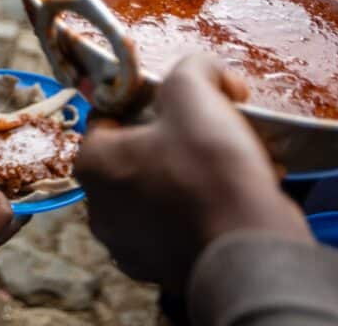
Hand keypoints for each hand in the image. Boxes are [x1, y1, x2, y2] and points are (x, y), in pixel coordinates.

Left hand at [74, 54, 310, 288]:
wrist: (246, 248)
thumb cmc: (209, 168)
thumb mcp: (195, 94)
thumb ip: (191, 68)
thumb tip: (204, 70)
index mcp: (92, 163)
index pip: (107, 117)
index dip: (145, 102)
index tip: (180, 103)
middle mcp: (99, 208)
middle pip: (134, 156)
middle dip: (170, 142)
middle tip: (209, 132)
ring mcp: (127, 245)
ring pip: (158, 193)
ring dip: (189, 177)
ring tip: (229, 167)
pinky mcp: (159, 270)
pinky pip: (176, 226)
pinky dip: (200, 211)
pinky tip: (231, 200)